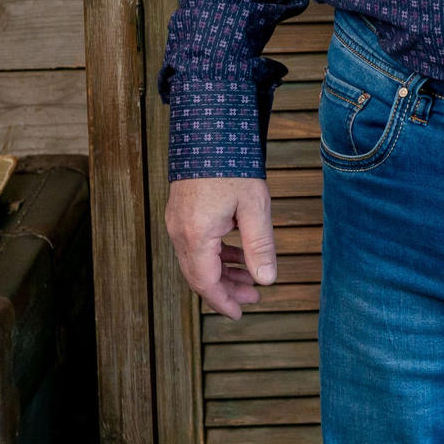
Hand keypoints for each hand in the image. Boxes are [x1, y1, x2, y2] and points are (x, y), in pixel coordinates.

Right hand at [166, 176, 277, 319]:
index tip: (239, 314)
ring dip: (223, 273)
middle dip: (227, 290)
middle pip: (200, 275)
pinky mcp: (180, 214)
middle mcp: (179, 232)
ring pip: (197, 261)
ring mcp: (176, 223)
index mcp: (196, 235)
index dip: (223, 302)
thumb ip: (259, 246)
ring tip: (251, 278)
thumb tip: (267, 279)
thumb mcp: (255, 207)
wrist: (209, 129)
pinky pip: (196, 246)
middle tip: (254, 296)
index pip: (206, 282)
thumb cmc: (233, 166)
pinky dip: (216, 255)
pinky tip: (237, 254)